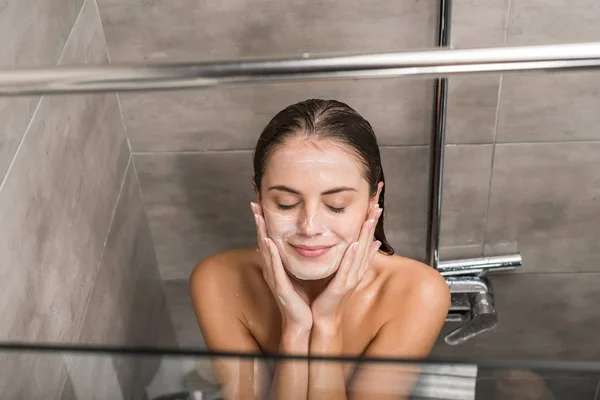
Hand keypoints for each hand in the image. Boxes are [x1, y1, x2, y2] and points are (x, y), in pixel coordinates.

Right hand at [251, 202, 312, 332]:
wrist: (303, 322)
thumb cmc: (302, 299)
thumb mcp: (298, 273)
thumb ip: (296, 259)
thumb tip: (303, 242)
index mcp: (277, 265)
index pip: (268, 238)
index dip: (264, 222)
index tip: (261, 204)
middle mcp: (272, 269)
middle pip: (262, 240)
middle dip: (258, 221)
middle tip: (254, 203)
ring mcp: (274, 277)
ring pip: (265, 250)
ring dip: (261, 232)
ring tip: (257, 215)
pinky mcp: (280, 287)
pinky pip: (274, 267)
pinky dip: (270, 253)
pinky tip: (267, 241)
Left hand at [311, 205, 382, 328]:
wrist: (323, 317)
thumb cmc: (328, 296)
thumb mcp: (339, 273)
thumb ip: (345, 259)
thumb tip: (352, 244)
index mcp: (356, 268)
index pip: (367, 242)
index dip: (371, 225)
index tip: (374, 208)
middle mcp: (357, 271)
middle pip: (368, 244)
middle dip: (371, 225)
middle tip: (376, 207)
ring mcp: (350, 279)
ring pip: (360, 253)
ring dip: (365, 236)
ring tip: (369, 219)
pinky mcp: (341, 286)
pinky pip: (347, 268)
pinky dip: (351, 255)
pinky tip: (355, 244)